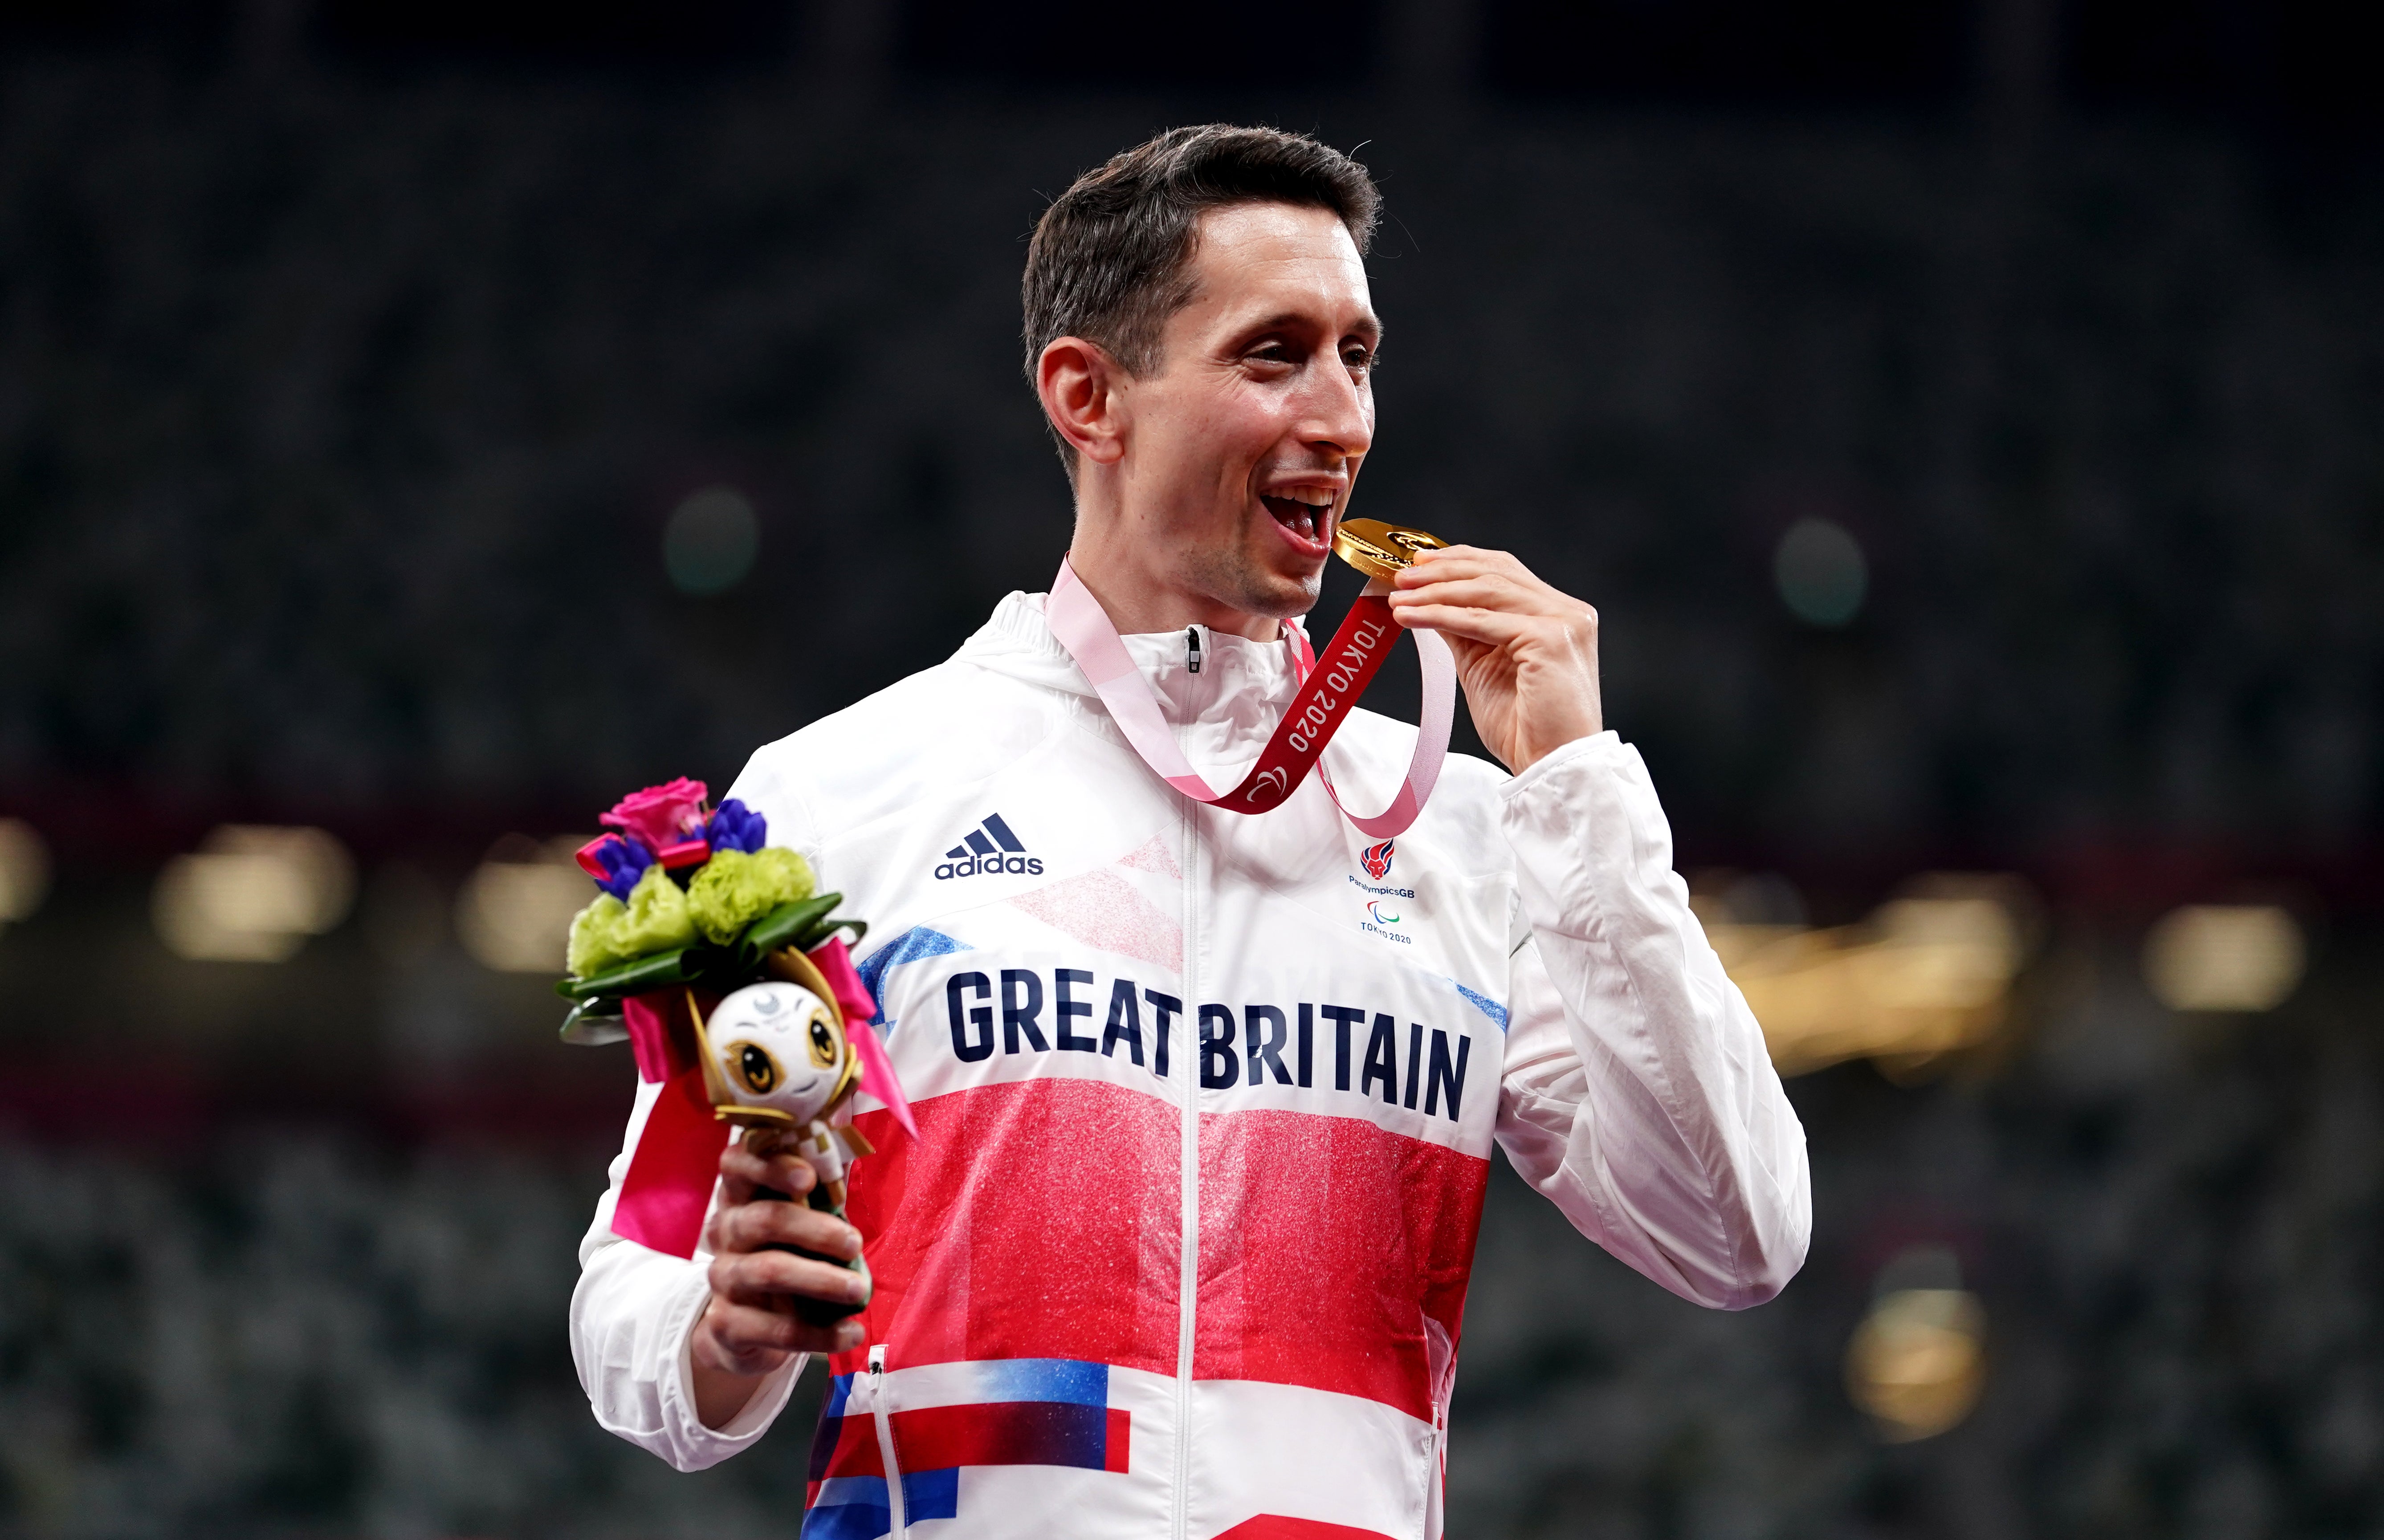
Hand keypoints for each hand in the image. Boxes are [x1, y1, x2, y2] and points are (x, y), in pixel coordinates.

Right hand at [688, 1130, 868, 1428]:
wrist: (742, 1329)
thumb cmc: (784, 1255)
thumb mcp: (797, 1222)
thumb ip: (819, 1193)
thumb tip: (849, 1155)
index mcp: (740, 1197)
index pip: (736, 1165)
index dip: (769, 1165)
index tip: (809, 1177)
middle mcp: (725, 1233)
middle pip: (763, 1219)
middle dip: (814, 1229)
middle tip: (855, 1242)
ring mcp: (723, 1278)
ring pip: (768, 1270)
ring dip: (820, 1279)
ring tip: (858, 1289)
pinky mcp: (726, 1325)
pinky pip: (776, 1329)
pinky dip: (819, 1334)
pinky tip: (851, 1334)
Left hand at [1385, 545, 1602, 774]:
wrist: (1553, 766)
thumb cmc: (1524, 727)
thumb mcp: (1484, 666)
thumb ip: (1463, 630)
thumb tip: (1427, 600)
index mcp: (1559, 613)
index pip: (1506, 570)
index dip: (1460, 560)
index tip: (1419, 562)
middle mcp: (1567, 611)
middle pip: (1496, 572)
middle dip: (1442, 571)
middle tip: (1401, 576)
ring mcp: (1563, 622)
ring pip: (1487, 591)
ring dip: (1435, 591)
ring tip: (1398, 596)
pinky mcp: (1550, 640)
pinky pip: (1483, 621)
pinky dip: (1440, 616)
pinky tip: (1410, 617)